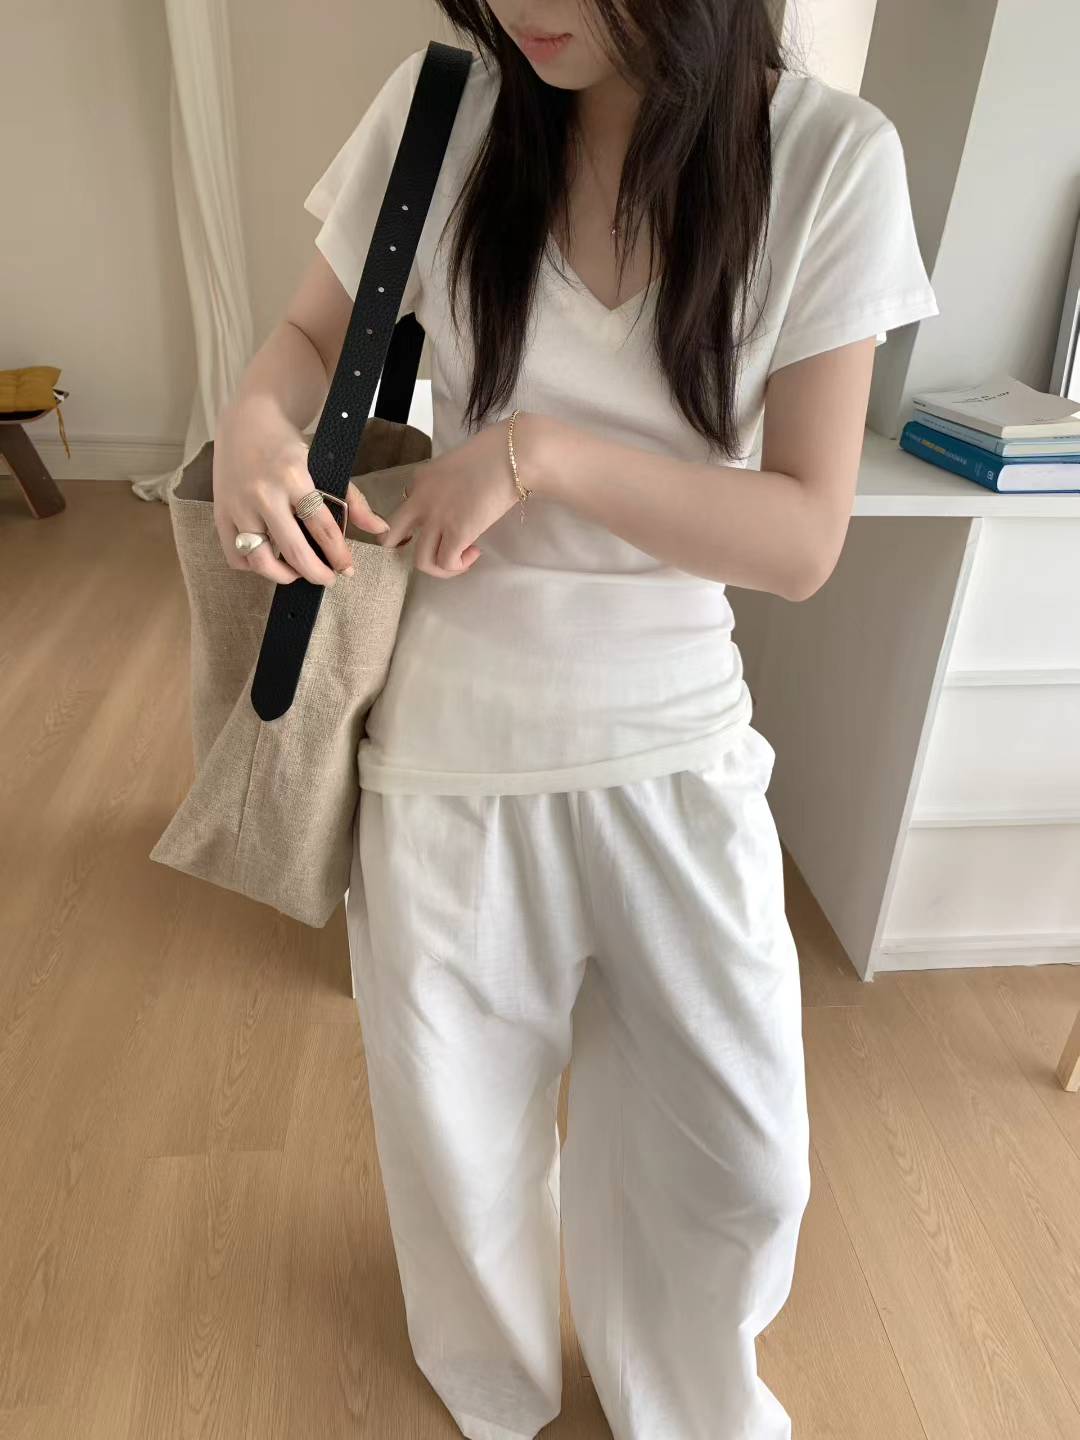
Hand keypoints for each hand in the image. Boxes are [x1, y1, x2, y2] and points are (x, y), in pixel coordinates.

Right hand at [212, 396, 389, 585]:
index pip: (323, 528)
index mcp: (294, 477)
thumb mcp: (323, 465)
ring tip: (296, 573)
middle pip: (294, 551)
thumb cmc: (287, 446)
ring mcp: (239, 506)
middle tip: (328, 579)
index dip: (338, 555)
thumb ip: (352, 499)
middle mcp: (264, 493)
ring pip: (260, 560)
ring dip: (283, 576)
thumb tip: (378, 528)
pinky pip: (235, 556)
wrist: (246, 421)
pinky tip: (268, 559)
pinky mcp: (221, 513)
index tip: (347, 568)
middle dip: (316, 573)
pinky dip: (252, 566)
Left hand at [379, 413, 541, 577]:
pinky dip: (459, 566)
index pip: (405, 506)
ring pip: (420, 560)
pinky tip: (474, 553)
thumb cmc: (495, 453)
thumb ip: (448, 484)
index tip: (442, 524)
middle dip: (404, 549)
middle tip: (431, 551)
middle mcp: (420, 500)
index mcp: (420, 479)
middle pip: (391, 537)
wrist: (512, 455)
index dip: (421, 521)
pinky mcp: (456, 532)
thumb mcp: (458, 463)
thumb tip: (459, 502)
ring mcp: (436, 518)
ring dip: (440, 567)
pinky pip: (446, 563)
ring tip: (460, 558)